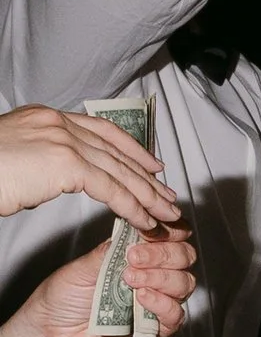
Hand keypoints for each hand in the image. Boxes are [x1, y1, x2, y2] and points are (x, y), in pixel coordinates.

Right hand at [0, 104, 181, 228]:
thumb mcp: (15, 155)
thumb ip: (42, 159)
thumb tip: (55, 176)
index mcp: (46, 117)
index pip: (101, 129)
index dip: (131, 148)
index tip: (152, 164)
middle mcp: (58, 122)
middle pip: (115, 150)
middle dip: (146, 175)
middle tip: (168, 194)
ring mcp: (62, 139)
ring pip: (119, 170)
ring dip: (147, 195)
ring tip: (165, 214)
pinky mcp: (65, 163)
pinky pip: (110, 188)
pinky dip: (132, 206)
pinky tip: (143, 220)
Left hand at [6, 222, 196, 336]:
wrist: (49, 334)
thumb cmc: (64, 299)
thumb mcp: (81, 267)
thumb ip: (110, 251)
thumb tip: (134, 228)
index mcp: (139, 256)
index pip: (171, 237)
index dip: (169, 230)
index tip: (149, 231)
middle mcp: (153, 278)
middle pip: (184, 259)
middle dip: (164, 254)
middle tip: (134, 257)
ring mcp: (155, 304)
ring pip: (184, 285)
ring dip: (162, 278)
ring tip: (132, 279)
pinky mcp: (153, 331)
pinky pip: (175, 318)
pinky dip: (163, 305)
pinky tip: (142, 298)